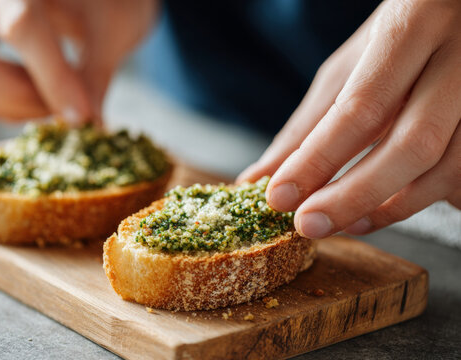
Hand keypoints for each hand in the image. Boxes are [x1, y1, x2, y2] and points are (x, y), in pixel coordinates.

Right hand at [0, 0, 157, 123]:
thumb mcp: (113, 25)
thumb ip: (96, 74)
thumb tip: (89, 124)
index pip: (22, 25)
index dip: (52, 77)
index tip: (81, 116)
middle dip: (15, 97)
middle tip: (65, 110)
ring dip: (6, 104)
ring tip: (53, 101)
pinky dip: (1, 100)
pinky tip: (38, 93)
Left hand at [238, 0, 460, 238]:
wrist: (458, 14)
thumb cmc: (397, 39)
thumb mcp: (348, 68)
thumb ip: (308, 126)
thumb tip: (260, 179)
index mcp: (414, 25)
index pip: (362, 106)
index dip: (318, 159)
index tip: (279, 196)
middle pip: (413, 144)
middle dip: (355, 195)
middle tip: (309, 224)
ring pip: (450, 167)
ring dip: (394, 207)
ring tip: (349, 223)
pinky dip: (429, 197)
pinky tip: (392, 205)